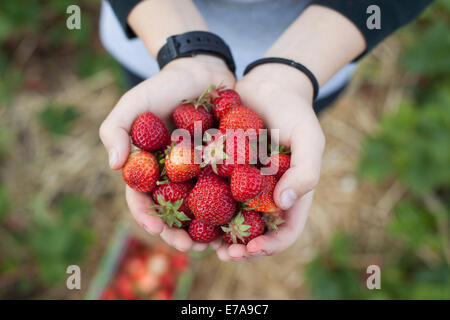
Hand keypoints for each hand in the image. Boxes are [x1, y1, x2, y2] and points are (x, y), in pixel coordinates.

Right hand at [99, 55, 234, 251]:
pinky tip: (240, 221)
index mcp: (149, 168)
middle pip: (174, 212)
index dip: (147, 217)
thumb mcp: (133, 103)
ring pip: (202, 208)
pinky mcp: (224, 166)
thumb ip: (115, 129)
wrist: (201, 71)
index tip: (157, 230)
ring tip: (216, 245)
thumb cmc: (163, 87)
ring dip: (207, 229)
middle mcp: (174, 176)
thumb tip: (113, 165)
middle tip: (192, 246)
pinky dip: (232, 207)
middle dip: (180, 233)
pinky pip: (228, 190)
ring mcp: (199, 173)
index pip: (142, 199)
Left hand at [215, 63, 325, 260]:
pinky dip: (196, 204)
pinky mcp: (219, 170)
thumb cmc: (295, 112)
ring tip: (197, 242)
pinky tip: (181, 210)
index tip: (252, 249)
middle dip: (237, 249)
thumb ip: (305, 171)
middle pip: (252, 233)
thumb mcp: (309, 138)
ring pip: (226, 219)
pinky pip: (207, 191)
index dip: (270, 246)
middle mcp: (262, 196)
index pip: (284, 231)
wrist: (268, 87)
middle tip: (221, 253)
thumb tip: (284, 204)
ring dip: (212, 234)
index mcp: (287, 195)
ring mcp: (239, 185)